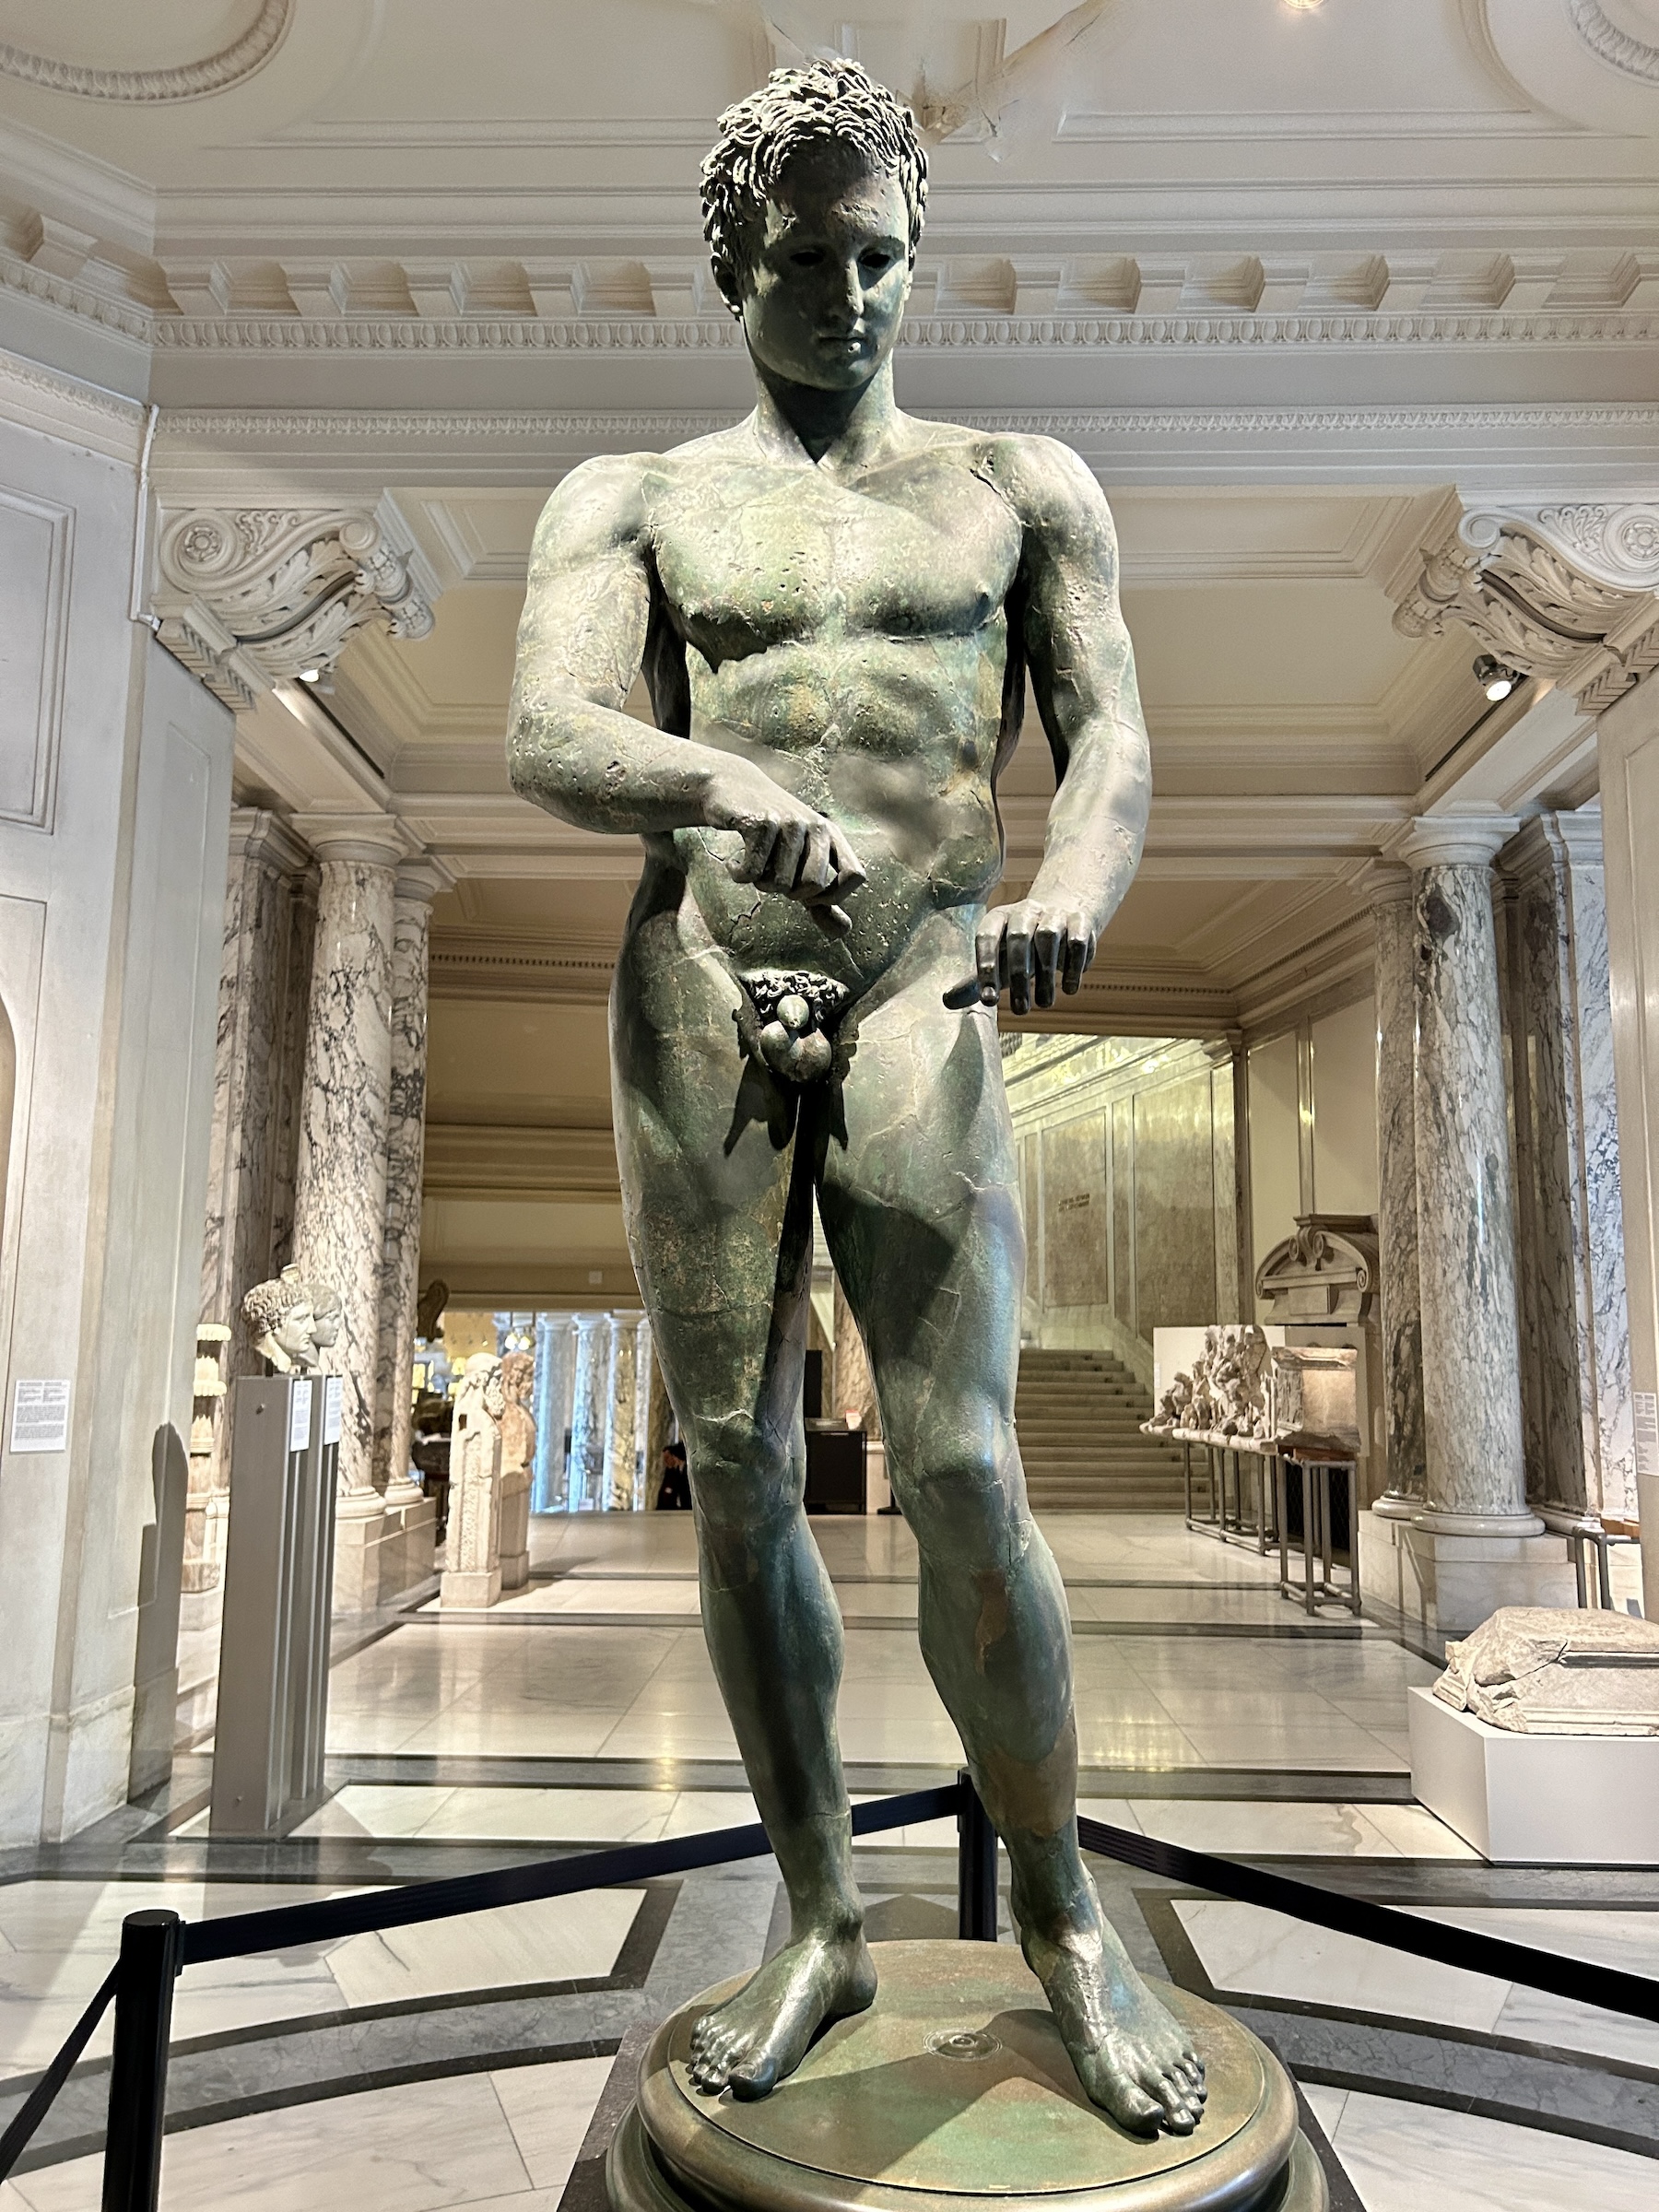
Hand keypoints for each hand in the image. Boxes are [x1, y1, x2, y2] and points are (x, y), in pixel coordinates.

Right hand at [706, 761, 866, 935]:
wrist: (730, 788)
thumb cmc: (768, 835)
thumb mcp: (799, 864)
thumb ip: (821, 901)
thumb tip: (843, 932)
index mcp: (831, 835)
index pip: (855, 876)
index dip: (833, 896)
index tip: (809, 895)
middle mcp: (815, 826)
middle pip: (812, 886)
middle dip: (788, 893)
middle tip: (773, 876)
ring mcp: (789, 822)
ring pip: (778, 883)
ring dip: (759, 882)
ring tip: (753, 863)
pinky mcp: (760, 822)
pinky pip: (751, 872)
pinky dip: (738, 874)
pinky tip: (733, 863)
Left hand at [943, 899, 1096, 1013]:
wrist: (1061, 920)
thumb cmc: (1020, 950)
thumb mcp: (997, 962)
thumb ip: (974, 982)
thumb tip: (946, 1002)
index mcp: (998, 918)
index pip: (987, 938)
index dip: (986, 968)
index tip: (989, 1000)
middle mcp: (1025, 911)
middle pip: (1018, 938)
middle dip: (1019, 977)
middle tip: (1020, 1012)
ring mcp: (1054, 913)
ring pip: (1049, 938)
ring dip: (1046, 975)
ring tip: (1045, 1004)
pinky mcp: (1080, 921)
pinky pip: (1077, 941)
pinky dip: (1073, 966)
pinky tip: (1069, 988)